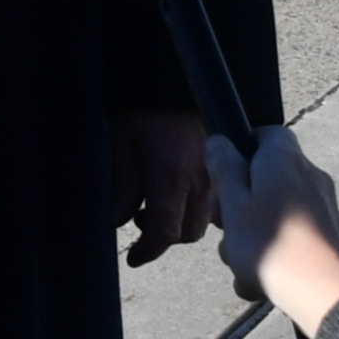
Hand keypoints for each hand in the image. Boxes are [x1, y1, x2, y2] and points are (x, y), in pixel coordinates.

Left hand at [114, 103, 216, 265]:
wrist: (174, 81)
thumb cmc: (143, 110)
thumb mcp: (121, 144)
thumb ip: (121, 186)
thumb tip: (118, 222)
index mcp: (171, 175)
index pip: (165, 232)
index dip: (147, 251)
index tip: (132, 258)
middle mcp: (199, 181)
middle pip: (187, 233)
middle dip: (164, 238)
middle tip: (141, 223)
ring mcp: (214, 176)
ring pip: (202, 222)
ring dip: (180, 224)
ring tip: (156, 206)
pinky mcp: (220, 171)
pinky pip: (212, 205)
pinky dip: (194, 210)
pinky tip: (177, 196)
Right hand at [215, 122, 338, 328]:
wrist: (325, 294)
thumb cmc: (272, 245)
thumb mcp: (233, 205)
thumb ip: (224, 170)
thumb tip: (219, 140)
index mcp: (285, 159)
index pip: (265, 133)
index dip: (240, 149)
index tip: (222, 178)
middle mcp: (310, 176)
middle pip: (267, 179)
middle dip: (239, 205)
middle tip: (224, 229)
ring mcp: (325, 208)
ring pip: (276, 214)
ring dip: (253, 238)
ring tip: (242, 266)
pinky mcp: (332, 238)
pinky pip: (294, 239)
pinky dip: (276, 257)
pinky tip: (261, 284)